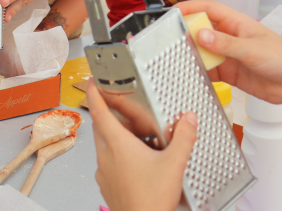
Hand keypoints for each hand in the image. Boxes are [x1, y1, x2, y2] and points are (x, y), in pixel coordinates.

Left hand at [88, 82, 196, 210]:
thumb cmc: (152, 198)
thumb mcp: (174, 164)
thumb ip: (183, 138)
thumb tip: (189, 119)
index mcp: (117, 144)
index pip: (99, 112)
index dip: (94, 95)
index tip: (92, 83)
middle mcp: (105, 155)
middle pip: (99, 127)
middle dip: (105, 115)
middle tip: (116, 108)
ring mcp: (102, 171)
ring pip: (102, 146)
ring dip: (111, 137)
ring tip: (131, 137)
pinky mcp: (105, 184)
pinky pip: (106, 163)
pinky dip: (115, 157)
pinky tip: (132, 163)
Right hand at [179, 0, 281, 111]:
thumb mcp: (253, 49)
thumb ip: (225, 43)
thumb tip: (200, 35)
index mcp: (235, 23)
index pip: (207, 8)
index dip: (190, 7)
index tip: (173, 12)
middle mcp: (228, 36)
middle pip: (200, 29)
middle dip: (185, 32)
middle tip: (171, 39)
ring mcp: (227, 54)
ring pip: (201, 50)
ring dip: (190, 54)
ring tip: (178, 58)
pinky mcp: (227, 72)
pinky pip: (207, 70)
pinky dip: (197, 72)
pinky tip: (190, 74)